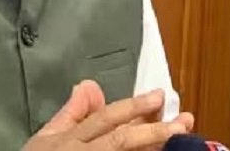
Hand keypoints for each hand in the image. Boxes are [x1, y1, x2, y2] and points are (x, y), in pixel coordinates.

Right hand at [22, 81, 194, 150]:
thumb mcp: (47, 138)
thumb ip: (71, 113)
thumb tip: (90, 85)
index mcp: (70, 139)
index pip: (105, 120)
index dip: (132, 107)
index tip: (159, 96)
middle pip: (121, 141)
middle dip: (153, 130)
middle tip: (183, 121)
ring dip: (155, 147)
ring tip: (181, 137)